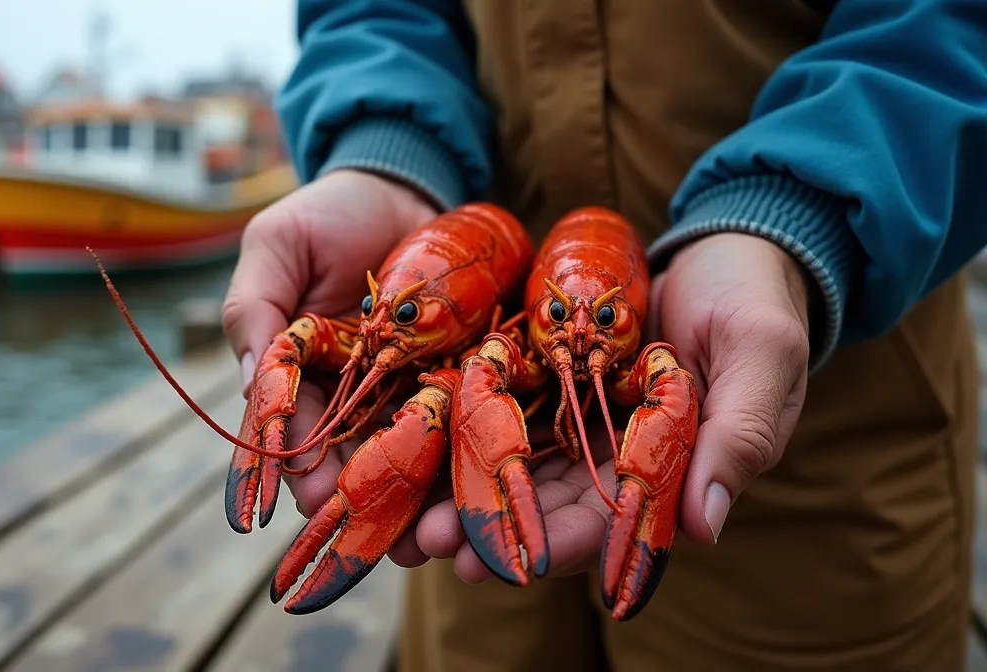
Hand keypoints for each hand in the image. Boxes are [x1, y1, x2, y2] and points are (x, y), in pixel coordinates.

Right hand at [221, 169, 439, 513]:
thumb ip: (257, 307)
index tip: (312, 501)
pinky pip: (464, 422)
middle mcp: (352, 397)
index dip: (298, 471)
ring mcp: (407, 391)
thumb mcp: (279, 245)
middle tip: (384, 537)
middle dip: (367, 502)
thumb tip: (252, 381)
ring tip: (436, 533)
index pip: (292, 435)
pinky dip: (469, 456)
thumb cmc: (330, 213)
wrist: (405, 186)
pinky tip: (479, 486)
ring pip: (410, 457)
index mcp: (300, 376)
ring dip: (420, 498)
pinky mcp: (460, 377)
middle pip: (354, 461)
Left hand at [396, 232, 810, 581]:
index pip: (610, 522)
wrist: (725, 244)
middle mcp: (613, 458)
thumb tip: (706, 528)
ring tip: (407, 515)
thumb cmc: (757, 301)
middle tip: (430, 545)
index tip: (509, 562)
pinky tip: (413, 442)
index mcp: (669, 470)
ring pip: (513, 467)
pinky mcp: (547, 380)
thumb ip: (738, 435)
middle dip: (490, 529)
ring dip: (462, 492)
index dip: (559, 545)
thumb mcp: (761, 357)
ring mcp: (576, 420)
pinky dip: (460, 429)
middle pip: (545, 505)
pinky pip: (498, 409)